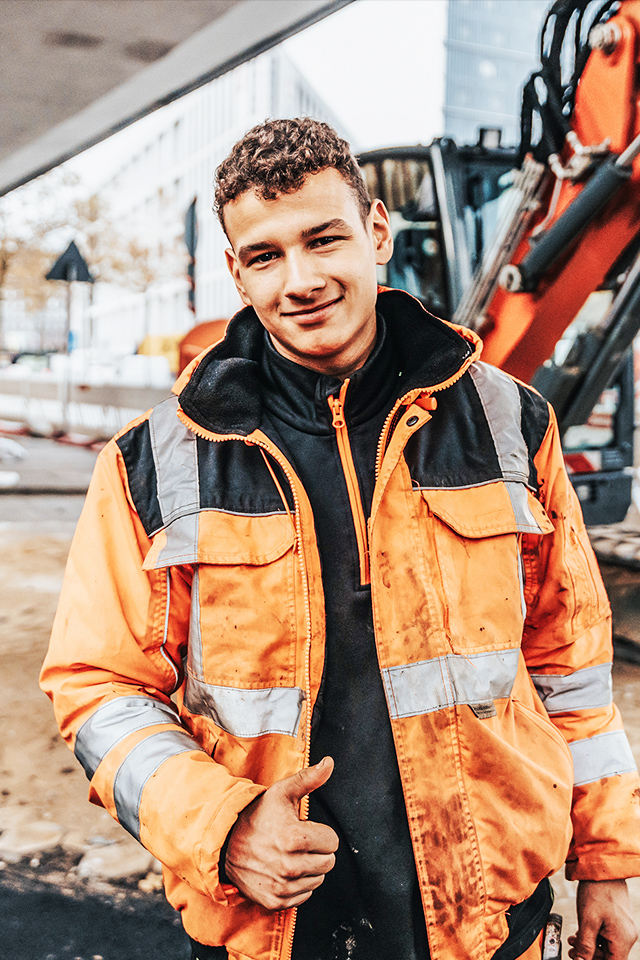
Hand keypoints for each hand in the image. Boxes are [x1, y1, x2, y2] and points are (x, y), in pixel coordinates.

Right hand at [224, 756, 338, 910]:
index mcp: (295, 838)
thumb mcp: (281, 792)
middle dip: (317, 850)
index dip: (320, 833)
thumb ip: (309, 779)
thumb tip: (329, 763)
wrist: (225, 842)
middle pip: (328, 862)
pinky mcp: (275, 901)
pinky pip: (303, 896)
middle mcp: (289, 866)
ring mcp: (282, 886)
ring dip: (308, 868)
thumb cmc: (257, 815)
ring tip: (289, 854)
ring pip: (318, 880)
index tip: (304, 828)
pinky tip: (283, 870)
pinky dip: (297, 885)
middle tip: (298, 842)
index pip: (332, 842)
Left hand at [568, 879, 636, 959]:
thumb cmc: (597, 891)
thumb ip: (585, 945)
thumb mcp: (588, 920)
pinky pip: (607, 936)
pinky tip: (580, 932)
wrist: (601, 868)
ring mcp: (623, 928)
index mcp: (623, 939)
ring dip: (590, 946)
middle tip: (573, 950)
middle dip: (590, 955)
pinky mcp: (617, 921)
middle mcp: (627, 936)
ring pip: (606, 947)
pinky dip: (594, 936)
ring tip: (574, 939)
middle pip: (609, 957)